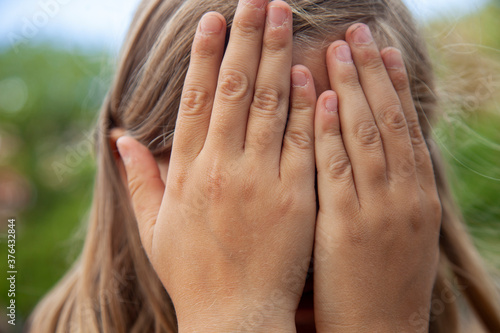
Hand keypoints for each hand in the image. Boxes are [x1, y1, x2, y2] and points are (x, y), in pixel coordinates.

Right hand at [117, 0, 317, 330]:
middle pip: (235, 90)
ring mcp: (262, 180)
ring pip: (270, 105)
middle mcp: (223, 168)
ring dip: (277, 57)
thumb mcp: (155, 228)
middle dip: (247, 39)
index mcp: (189, 173)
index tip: (214, 19)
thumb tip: (120, 139)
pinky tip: (310, 73)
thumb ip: (139, 179)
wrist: (235, 317)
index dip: (205, 56)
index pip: (197, 100)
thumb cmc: (194, 273)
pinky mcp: (296, 197)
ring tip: (284, 16)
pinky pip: (301, 142)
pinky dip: (305, 105)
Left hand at [313, 24, 441, 331]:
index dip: (394, 84)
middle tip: (359, 30)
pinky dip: (331, 131)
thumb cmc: (381, 283)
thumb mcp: (398, 230)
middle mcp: (406, 194)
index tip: (381, 48)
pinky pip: (339, 168)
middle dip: (374, 72)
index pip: (404, 126)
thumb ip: (387, 188)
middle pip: (389, 119)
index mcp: (418, 194)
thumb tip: (370, 151)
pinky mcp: (348, 226)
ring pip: (367, 135)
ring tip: (340, 46)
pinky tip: (320, 98)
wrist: (379, 332)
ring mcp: (380, 208)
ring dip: (353, 87)